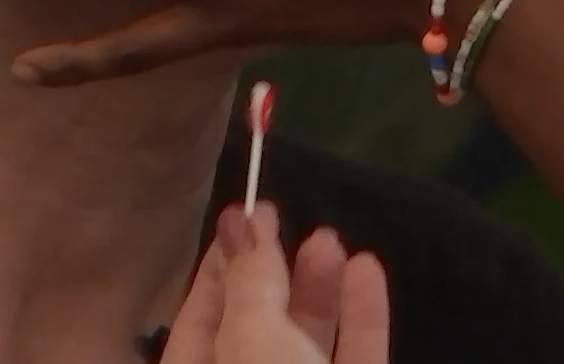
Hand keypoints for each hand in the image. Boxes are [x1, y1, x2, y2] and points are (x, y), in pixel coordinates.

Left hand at [164, 204, 388, 363]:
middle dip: (271, 270)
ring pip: (305, 341)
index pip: (196, 320)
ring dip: (318, 288)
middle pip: (254, 325)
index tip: (240, 214)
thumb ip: (249, 281)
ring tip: (330, 239)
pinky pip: (352, 357)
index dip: (218, 266)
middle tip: (279, 215)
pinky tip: (367, 270)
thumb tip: (237, 221)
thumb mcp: (252, 339)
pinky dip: (360, 318)